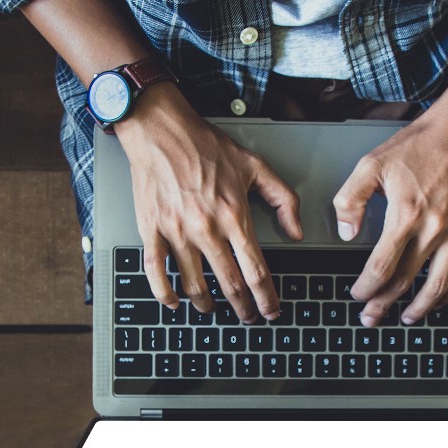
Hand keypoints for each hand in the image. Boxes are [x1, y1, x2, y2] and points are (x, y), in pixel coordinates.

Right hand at [117, 86, 302, 322]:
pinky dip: (165, 293)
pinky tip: (174, 302)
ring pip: (194, 285)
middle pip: (230, 284)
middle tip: (248, 317)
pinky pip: (156, 272)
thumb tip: (296, 232)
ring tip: (213, 309)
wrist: (161, 130)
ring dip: (207, 304)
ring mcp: (176, 232)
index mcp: (234, 215)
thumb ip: (283, 199)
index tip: (271, 310)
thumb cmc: (205, 145)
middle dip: (243, 308)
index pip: (256, 270)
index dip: (266, 297)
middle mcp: (207, 229)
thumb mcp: (256, 166)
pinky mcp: (151, 230)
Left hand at [333, 115, 447, 325]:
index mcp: (406, 214)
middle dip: (384, 304)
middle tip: (371, 317)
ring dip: (419, 308)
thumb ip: (351, 200)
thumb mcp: (371, 164)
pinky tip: (437, 300)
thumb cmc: (419, 145)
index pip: (381, 266)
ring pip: (437, 286)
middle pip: (405, 281)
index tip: (356, 294)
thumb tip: (347, 233)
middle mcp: (435, 228)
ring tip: (405, 318)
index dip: (366, 287)